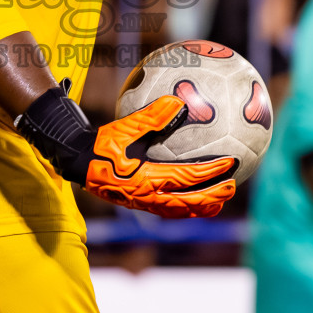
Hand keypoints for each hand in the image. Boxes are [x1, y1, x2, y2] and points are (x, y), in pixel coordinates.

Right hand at [82, 96, 236, 218]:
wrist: (79, 162)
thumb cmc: (102, 144)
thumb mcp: (124, 127)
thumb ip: (151, 117)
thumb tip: (178, 102)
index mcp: (147, 178)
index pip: (187, 177)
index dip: (211, 171)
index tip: (231, 163)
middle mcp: (148, 196)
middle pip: (189, 202)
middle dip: (213, 195)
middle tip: (233, 186)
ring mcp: (144, 204)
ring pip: (180, 210)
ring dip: (202, 206)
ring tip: (220, 201)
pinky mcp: (139, 205)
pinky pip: (169, 210)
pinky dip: (186, 207)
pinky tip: (194, 200)